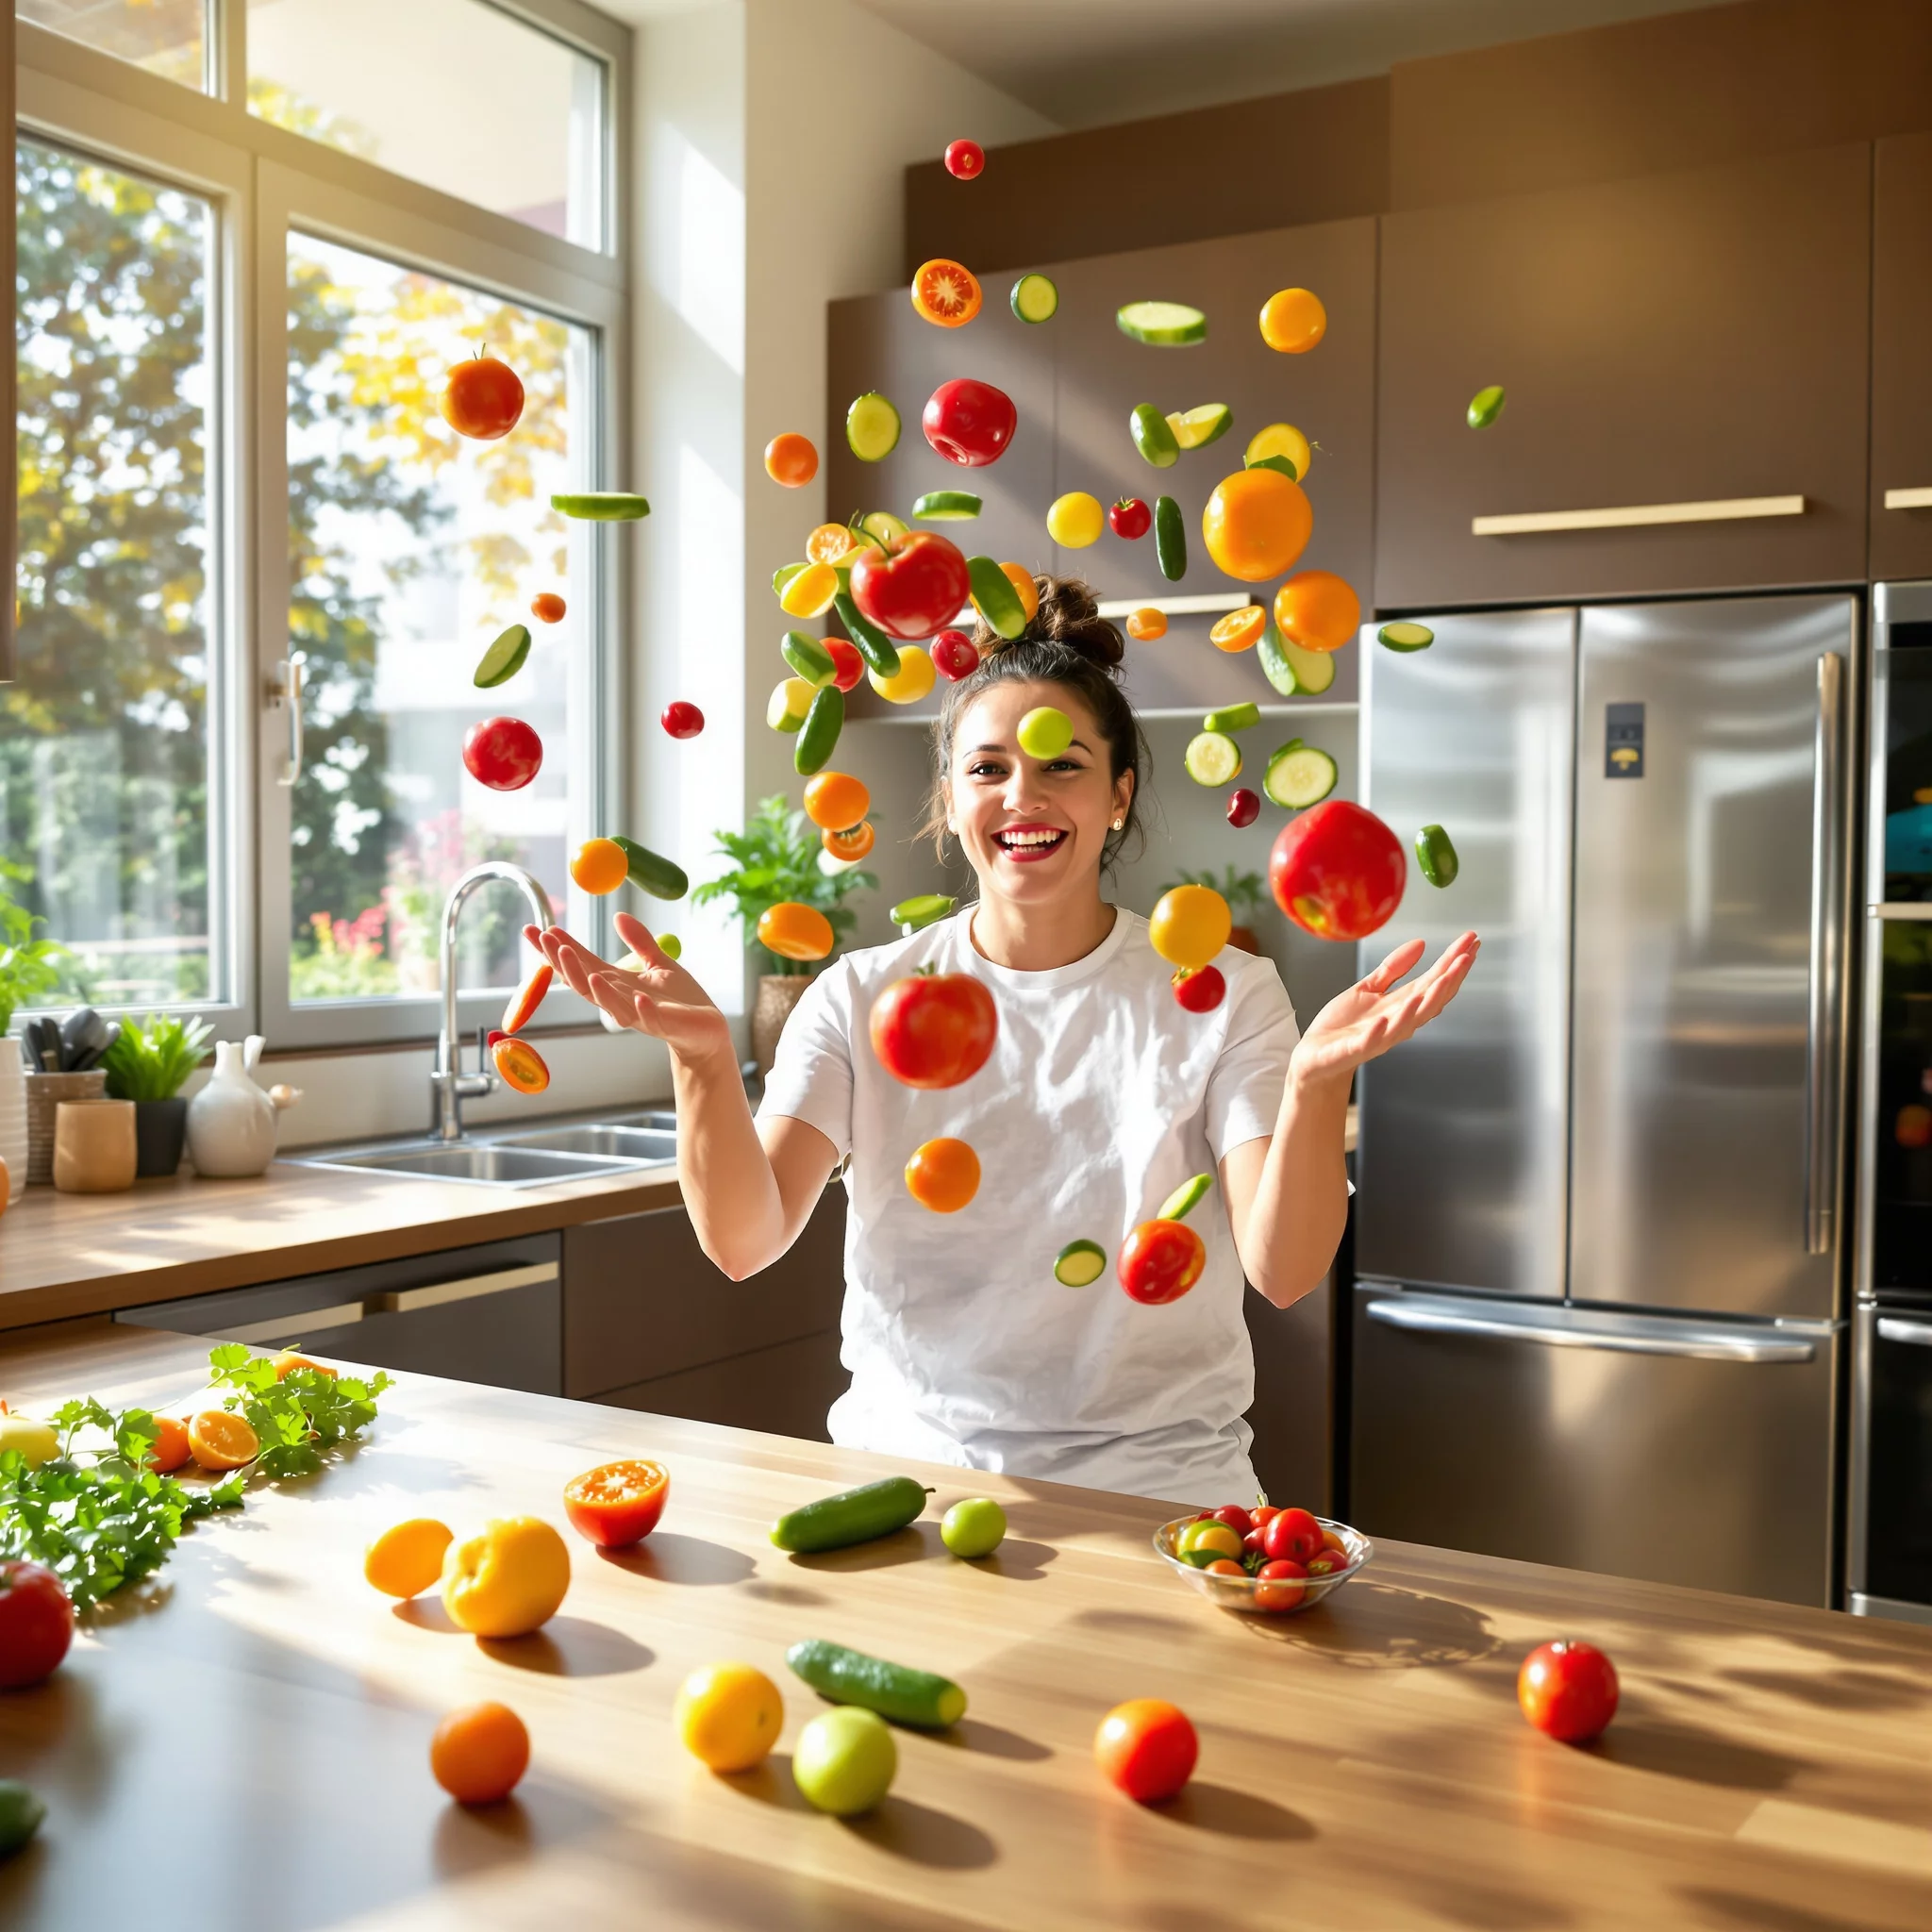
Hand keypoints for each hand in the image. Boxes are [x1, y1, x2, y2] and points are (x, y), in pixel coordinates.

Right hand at [525, 913, 733, 1066]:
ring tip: (572, 959)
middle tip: (545, 939)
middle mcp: (621, 1000)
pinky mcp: (663, 1025)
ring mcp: (639, 1014)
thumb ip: (639, 942)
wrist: (706, 1030)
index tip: (538, 928)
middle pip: (583, 982)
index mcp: (618, 984)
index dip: (560, 948)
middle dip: (563, 961)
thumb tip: (618, 915)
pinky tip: (637, 996)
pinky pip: (648, 1018)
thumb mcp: (659, 962)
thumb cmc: (682, 1000)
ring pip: (608, 1002)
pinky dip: (640, 1009)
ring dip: (590, 983)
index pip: (583, 963)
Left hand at [1288, 931, 1478, 1092]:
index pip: (1432, 981)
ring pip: (1408, 1021)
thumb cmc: (1343, 1025)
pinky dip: (1380, 1032)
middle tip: (1467, 955)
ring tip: (1441, 980)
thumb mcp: (1368, 989)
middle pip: (1430, 999)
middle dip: (1450, 978)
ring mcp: (1379, 1037)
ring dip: (1426, 1002)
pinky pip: (1370, 1042)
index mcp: (1401, 1005)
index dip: (1451, 962)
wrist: (1316, 1057)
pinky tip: (1385, 1020)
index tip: (1471, 940)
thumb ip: (1393, 969)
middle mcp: (1397, 1022)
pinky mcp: (1355, 1049)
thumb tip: (1421, 943)